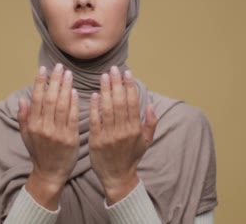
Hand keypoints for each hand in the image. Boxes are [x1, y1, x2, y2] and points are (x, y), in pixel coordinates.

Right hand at [17, 63, 79, 209]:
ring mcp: (58, 133)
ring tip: (69, 74)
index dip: (39, 82)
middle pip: (50, 99)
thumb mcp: (26, 136)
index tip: (43, 69)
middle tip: (60, 66)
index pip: (36, 99)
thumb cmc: (39, 153)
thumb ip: (23, 117)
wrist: (50, 174)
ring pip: (62, 105)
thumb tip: (22, 99)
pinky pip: (73, 117)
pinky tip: (75, 91)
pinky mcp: (71, 138)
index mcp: (33, 125)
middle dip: (55, 80)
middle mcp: (44, 127)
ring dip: (65, 87)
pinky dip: (74, 103)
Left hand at [88, 66, 157, 204]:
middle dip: (117, 84)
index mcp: (135, 129)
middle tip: (113, 69)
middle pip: (120, 102)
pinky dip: (95, 107)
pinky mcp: (96, 140)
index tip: (127, 73)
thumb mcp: (146, 141)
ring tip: (103, 76)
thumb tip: (150, 104)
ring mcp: (109, 135)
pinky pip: (96, 121)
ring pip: (108, 109)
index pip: (133, 103)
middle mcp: (123, 131)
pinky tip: (94, 94)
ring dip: (106, 91)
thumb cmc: (131, 157)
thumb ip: (150, 123)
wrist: (117, 177)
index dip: (130, 86)